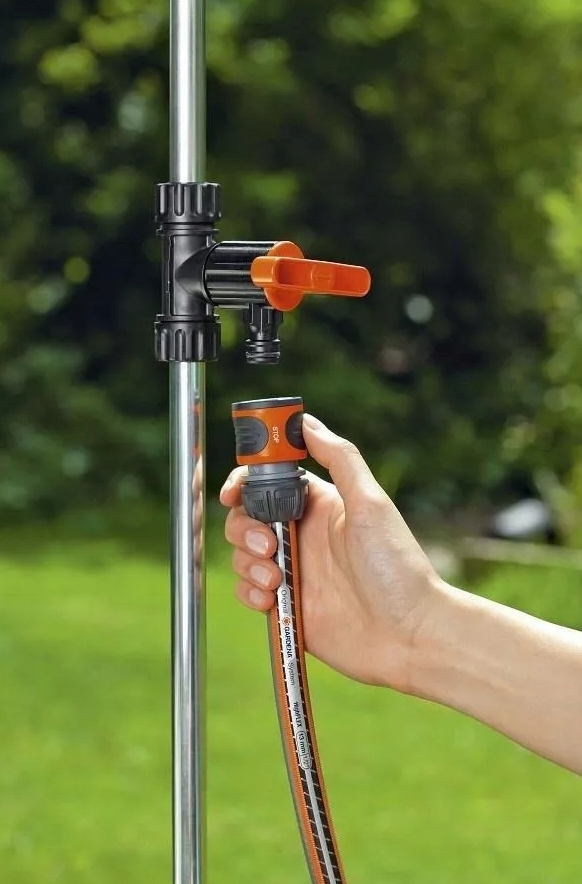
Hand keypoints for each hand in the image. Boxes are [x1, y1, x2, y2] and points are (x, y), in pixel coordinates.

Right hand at [220, 414, 444, 690]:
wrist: (409, 636)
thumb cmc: (398, 567)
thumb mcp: (371, 503)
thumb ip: (340, 459)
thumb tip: (307, 421)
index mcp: (318, 506)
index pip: (267, 483)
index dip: (244, 483)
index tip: (232, 492)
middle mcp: (301, 536)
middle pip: (245, 517)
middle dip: (244, 527)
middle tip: (270, 544)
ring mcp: (292, 571)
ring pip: (242, 554)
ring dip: (248, 563)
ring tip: (278, 579)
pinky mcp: (286, 606)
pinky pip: (247, 592)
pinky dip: (249, 593)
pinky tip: (272, 598)